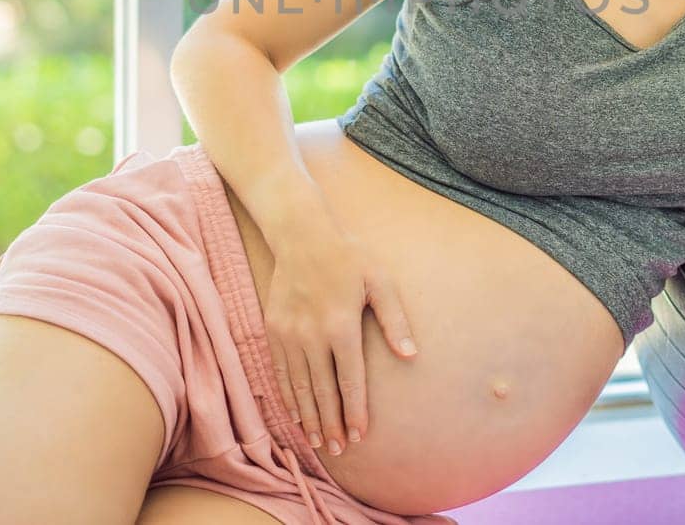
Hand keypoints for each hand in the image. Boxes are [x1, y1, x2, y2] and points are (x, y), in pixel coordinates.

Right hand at [263, 223, 419, 456]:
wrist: (302, 234)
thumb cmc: (348, 256)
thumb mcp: (380, 281)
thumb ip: (395, 320)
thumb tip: (411, 355)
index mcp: (341, 325)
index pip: (349, 380)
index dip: (354, 411)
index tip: (359, 436)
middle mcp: (311, 335)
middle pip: (322, 390)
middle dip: (330, 423)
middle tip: (337, 450)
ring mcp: (288, 333)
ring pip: (298, 386)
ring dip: (308, 416)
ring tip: (316, 441)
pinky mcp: (273, 329)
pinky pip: (279, 371)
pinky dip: (287, 396)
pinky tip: (294, 413)